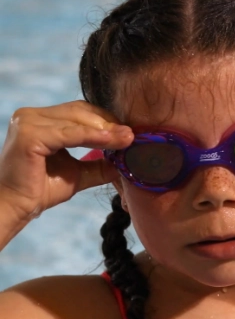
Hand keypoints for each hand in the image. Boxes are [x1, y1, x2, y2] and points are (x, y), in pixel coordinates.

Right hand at [0, 101, 133, 221]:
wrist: (17, 207)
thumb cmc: (42, 189)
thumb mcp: (78, 172)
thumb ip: (100, 163)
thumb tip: (128, 158)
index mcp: (40, 119)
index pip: (80, 111)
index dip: (106, 120)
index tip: (130, 133)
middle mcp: (31, 115)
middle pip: (80, 111)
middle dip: (109, 123)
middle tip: (132, 136)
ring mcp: (27, 122)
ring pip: (76, 120)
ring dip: (105, 130)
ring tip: (128, 139)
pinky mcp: (28, 135)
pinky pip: (68, 134)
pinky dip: (92, 137)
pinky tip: (111, 141)